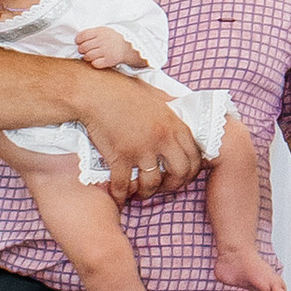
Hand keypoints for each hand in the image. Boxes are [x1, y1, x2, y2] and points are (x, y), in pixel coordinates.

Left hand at [72, 27, 145, 68]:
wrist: (129, 46)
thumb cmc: (113, 38)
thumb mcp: (104, 30)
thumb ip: (92, 33)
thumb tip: (77, 40)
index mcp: (100, 31)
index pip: (83, 36)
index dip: (78, 40)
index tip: (79, 42)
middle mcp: (103, 40)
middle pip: (84, 47)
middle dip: (81, 49)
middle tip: (83, 50)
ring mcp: (106, 51)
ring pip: (88, 56)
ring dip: (86, 57)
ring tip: (89, 55)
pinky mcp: (110, 60)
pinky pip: (95, 64)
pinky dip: (94, 63)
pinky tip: (96, 60)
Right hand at [73, 67, 205, 199]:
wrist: (95, 93)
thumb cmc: (124, 91)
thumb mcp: (156, 96)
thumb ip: (170, 106)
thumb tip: (179, 106)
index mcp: (174, 125)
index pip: (194, 156)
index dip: (191, 172)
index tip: (183, 177)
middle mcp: (162, 139)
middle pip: (179, 173)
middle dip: (173, 186)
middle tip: (164, 189)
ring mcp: (141, 150)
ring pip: (152, 183)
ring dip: (146, 193)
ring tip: (141, 193)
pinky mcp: (120, 157)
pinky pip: (123, 185)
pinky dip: (120, 196)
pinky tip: (119, 198)